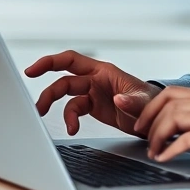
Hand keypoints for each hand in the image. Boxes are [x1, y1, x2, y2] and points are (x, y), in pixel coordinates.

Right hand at [24, 50, 162, 136]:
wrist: (156, 117)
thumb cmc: (152, 101)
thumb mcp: (146, 101)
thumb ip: (133, 101)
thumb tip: (119, 99)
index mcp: (104, 71)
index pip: (72, 60)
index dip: (51, 62)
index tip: (33, 70)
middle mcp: (95, 79)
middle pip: (64, 79)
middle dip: (47, 89)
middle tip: (35, 105)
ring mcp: (93, 92)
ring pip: (66, 95)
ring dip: (54, 105)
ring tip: (44, 117)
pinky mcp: (93, 106)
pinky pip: (74, 110)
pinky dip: (70, 119)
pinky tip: (72, 128)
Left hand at [133, 86, 189, 171]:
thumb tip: (181, 128)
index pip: (171, 92)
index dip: (151, 106)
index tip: (142, 121)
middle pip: (167, 102)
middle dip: (148, 120)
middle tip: (142, 136)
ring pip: (172, 118)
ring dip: (156, 136)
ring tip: (153, 150)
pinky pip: (185, 140)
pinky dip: (169, 150)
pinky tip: (165, 158)